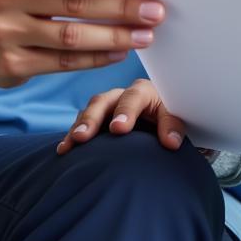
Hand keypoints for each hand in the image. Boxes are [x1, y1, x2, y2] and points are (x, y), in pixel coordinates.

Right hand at [0, 0, 164, 87]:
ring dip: (115, 36)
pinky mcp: (11, 65)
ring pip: (72, 36)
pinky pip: (63, 62)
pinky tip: (119, 52)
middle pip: (73, 2)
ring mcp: (5, 34)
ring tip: (145, 35)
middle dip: (120, 7)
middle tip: (154, 10)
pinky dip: (96, 57)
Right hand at [56, 78, 185, 154]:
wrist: (159, 120)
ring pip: (88, 112)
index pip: (133, 97)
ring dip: (79, 127)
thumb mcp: (176, 117)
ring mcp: (106, 108)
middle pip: (103, 101)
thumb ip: (173, 126)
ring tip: (69, 145)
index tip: (119, 129)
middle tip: (83, 136)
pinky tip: (64, 150)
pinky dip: (72, 136)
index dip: (126, 112)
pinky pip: (80, 125)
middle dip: (92, 118)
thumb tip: (171, 142)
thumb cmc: (168, 115)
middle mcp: (121, 95)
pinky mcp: (96, 121)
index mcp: (143, 90)